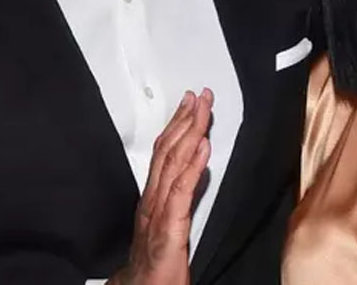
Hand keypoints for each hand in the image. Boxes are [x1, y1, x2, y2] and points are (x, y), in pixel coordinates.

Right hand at [111, 88, 213, 284]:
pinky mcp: (169, 228)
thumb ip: (178, 195)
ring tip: (203, 111)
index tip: (191, 102)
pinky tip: (202, 148)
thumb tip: (193, 168)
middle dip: (186, 119)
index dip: (178, 124)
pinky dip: (192, 167)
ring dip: (191, 133)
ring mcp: (158, 211)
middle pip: (169, 150)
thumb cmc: (155, 261)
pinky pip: (181, 192)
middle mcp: (153, 198)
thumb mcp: (169, 221)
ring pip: (174, 164)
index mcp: (153, 195)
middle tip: (201, 95)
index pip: (165, 151)